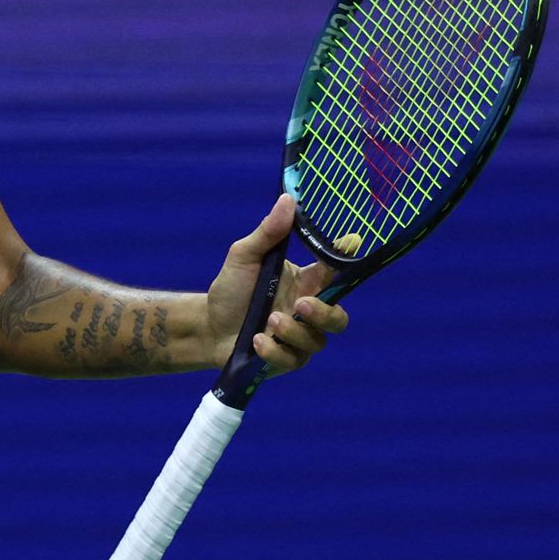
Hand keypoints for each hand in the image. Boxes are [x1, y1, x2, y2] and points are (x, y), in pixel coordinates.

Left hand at [204, 193, 350, 375]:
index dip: (347, 259)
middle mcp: (307, 311)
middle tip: (300, 304)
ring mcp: (298, 338)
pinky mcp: (285, 359)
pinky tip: (256, 340)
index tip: (351, 243)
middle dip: (325, 313)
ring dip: (293, 332)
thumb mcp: (244, 257)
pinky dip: (275, 350)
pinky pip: (293, 360)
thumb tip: (288, 199)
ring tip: (269, 321)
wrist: (207, 324)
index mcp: (304, 282)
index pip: (335, 271)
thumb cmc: (230, 289)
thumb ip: (267, 233)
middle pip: (339, 318)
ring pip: (317, 341)